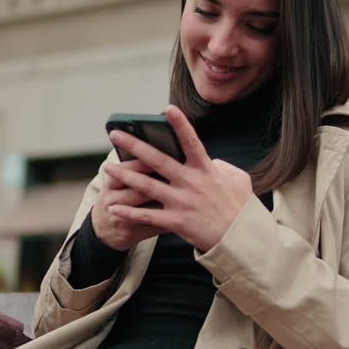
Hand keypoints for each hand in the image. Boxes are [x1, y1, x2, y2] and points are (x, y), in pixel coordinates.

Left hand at [104, 105, 253, 251]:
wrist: (241, 240)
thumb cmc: (241, 208)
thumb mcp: (239, 180)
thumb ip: (223, 166)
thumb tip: (211, 160)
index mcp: (206, 170)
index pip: (191, 141)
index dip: (180, 124)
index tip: (167, 109)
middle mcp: (191, 182)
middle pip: (157, 160)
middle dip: (134, 145)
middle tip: (115, 134)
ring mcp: (182, 202)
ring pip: (146, 186)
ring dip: (124, 176)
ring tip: (107, 168)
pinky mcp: (176, 221)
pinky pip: (147, 215)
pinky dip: (129, 211)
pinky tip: (113, 206)